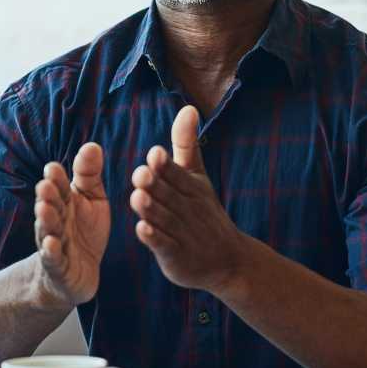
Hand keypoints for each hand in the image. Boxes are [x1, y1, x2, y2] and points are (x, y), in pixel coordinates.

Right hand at [31, 142, 108, 307]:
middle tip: (45, 185)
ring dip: (46, 220)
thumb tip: (92, 145)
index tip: (53, 168)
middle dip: (48, 196)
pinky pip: (54, 259)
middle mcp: (56, 220)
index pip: (60, 187)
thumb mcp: (92, 200)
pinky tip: (50, 244)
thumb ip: (89, 175)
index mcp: (65, 202)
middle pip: (51, 206)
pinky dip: (51, 252)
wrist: (78, 272)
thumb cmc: (84, 231)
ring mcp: (55, 244)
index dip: (57, 179)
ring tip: (44, 209)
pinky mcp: (59, 267)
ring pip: (48, 230)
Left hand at [130, 106, 248, 291]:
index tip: (155, 154)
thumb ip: (187, 144)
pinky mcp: (176, 256)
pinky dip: (154, 239)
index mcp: (192, 188)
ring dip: (151, 209)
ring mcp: (183, 234)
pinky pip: (164, 246)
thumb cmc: (205, 211)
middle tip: (140, 174)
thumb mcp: (198, 176)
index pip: (177, 175)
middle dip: (155, 185)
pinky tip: (142, 230)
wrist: (229, 260)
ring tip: (138, 198)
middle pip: (169, 195)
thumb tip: (189, 108)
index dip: (166, 166)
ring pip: (165, 219)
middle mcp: (188, 209)